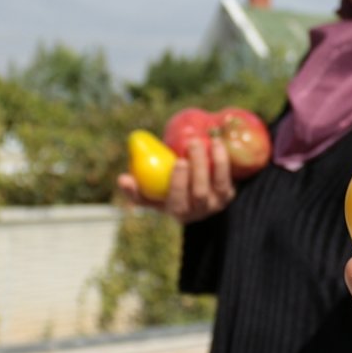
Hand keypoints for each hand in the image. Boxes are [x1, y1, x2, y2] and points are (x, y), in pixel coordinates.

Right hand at [117, 134, 235, 223]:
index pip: (175, 201)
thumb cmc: (167, 193)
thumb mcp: (152, 195)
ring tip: (209, 141)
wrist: (198, 196)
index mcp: (177, 211)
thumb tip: (123, 179)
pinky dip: (224, 161)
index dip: (177, 183)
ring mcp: (215, 204)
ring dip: (214, 161)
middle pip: (198, 192)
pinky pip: (228, 178)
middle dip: (197, 168)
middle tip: (193, 143)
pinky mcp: (228, 195)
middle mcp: (198, 212)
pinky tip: (218, 144)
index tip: (178, 162)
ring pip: (217, 185)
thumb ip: (136, 189)